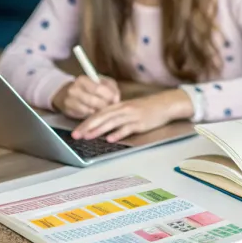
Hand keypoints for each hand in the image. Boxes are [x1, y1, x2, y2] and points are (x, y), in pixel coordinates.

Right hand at [52, 75, 119, 118]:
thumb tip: (116, 99)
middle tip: (111, 107)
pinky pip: (85, 116)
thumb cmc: (89, 87)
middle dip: (105, 105)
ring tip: (104, 109)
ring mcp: (69, 101)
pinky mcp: (68, 111)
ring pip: (90, 110)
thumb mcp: (101, 82)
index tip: (116, 100)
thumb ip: (111, 87)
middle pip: (94, 101)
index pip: (98, 88)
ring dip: (100, 111)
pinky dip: (92, 115)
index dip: (109, 95)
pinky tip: (95, 113)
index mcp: (83, 79)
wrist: (66, 93)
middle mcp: (74, 90)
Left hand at [72, 89, 193, 142]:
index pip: (99, 113)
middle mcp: (124, 109)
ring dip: (99, 130)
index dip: (86, 121)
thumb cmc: (148, 107)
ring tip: (88, 137)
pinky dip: (118, 133)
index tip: (76, 130)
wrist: (166, 104)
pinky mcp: (141, 123)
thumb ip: (117, 114)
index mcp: (120, 105)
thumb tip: (102, 124)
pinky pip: (127, 128)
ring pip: (112, 122)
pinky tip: (110, 138)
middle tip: (76, 135)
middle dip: (88, 126)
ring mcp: (132, 116)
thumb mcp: (130, 108)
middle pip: (102, 117)